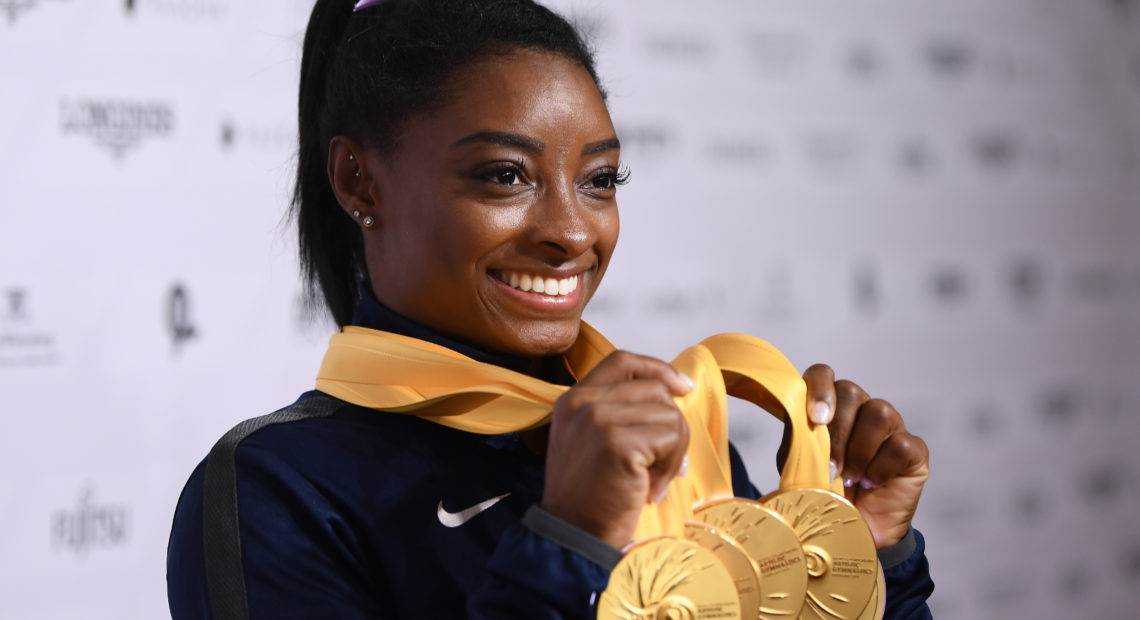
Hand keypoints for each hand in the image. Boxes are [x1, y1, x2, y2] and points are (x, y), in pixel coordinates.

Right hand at [541, 351, 691, 548]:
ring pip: (668, 414)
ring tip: (651, 480)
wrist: (574, 536)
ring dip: (672, 451)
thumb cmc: (590, 497)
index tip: (682, 388)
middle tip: (660, 465)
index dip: (658, 369)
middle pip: (655, 390)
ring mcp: (597, 419)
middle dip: (671, 426)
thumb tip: (675, 391)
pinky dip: (669, 466)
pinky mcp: (616, 442)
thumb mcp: (591, 442)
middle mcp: (582, 402)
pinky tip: (650, 489)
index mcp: (573, 399)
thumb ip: (617, 412)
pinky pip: (671, 437)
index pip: (623, 361)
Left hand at [783, 364, 929, 548]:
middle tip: (831, 468)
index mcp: (829, 408)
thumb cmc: (825, 494)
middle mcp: (860, 410)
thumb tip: (794, 426)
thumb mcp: (801, 468)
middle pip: (851, 392)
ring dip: (859, 450)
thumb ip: (796, 443)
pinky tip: (872, 483)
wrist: (856, 532)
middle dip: (837, 433)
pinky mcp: (914, 450)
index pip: (823, 375)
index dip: (819, 388)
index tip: (816, 418)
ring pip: (878, 412)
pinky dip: (881, 467)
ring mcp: (890, 428)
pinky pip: (900, 444)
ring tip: (850, 478)